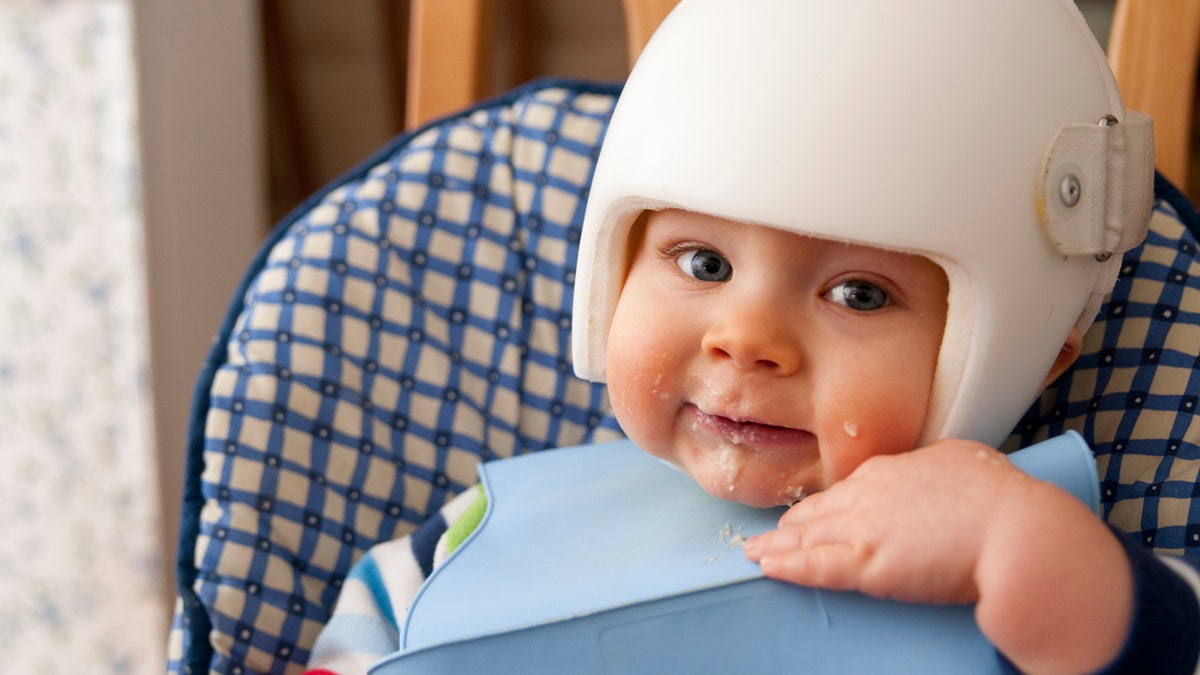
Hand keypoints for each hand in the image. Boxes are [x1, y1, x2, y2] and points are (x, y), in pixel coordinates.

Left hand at [743, 438, 1021, 602]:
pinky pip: (812, 566)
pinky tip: (766, 566)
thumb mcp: (961, 461)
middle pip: (818, 511)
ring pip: (806, 536)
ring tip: (756, 552)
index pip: (847, 489)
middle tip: (770, 534)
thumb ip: (934, 468)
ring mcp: (862, 528)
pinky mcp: (865, 564)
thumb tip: (932, 473)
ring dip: (777, 545)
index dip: (827, 504)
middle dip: (792, 524)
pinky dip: (785, 565)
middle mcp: (867, 493)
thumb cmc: (1003, 499)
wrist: (1017, 532)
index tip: (813, 512)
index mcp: (892, 468)